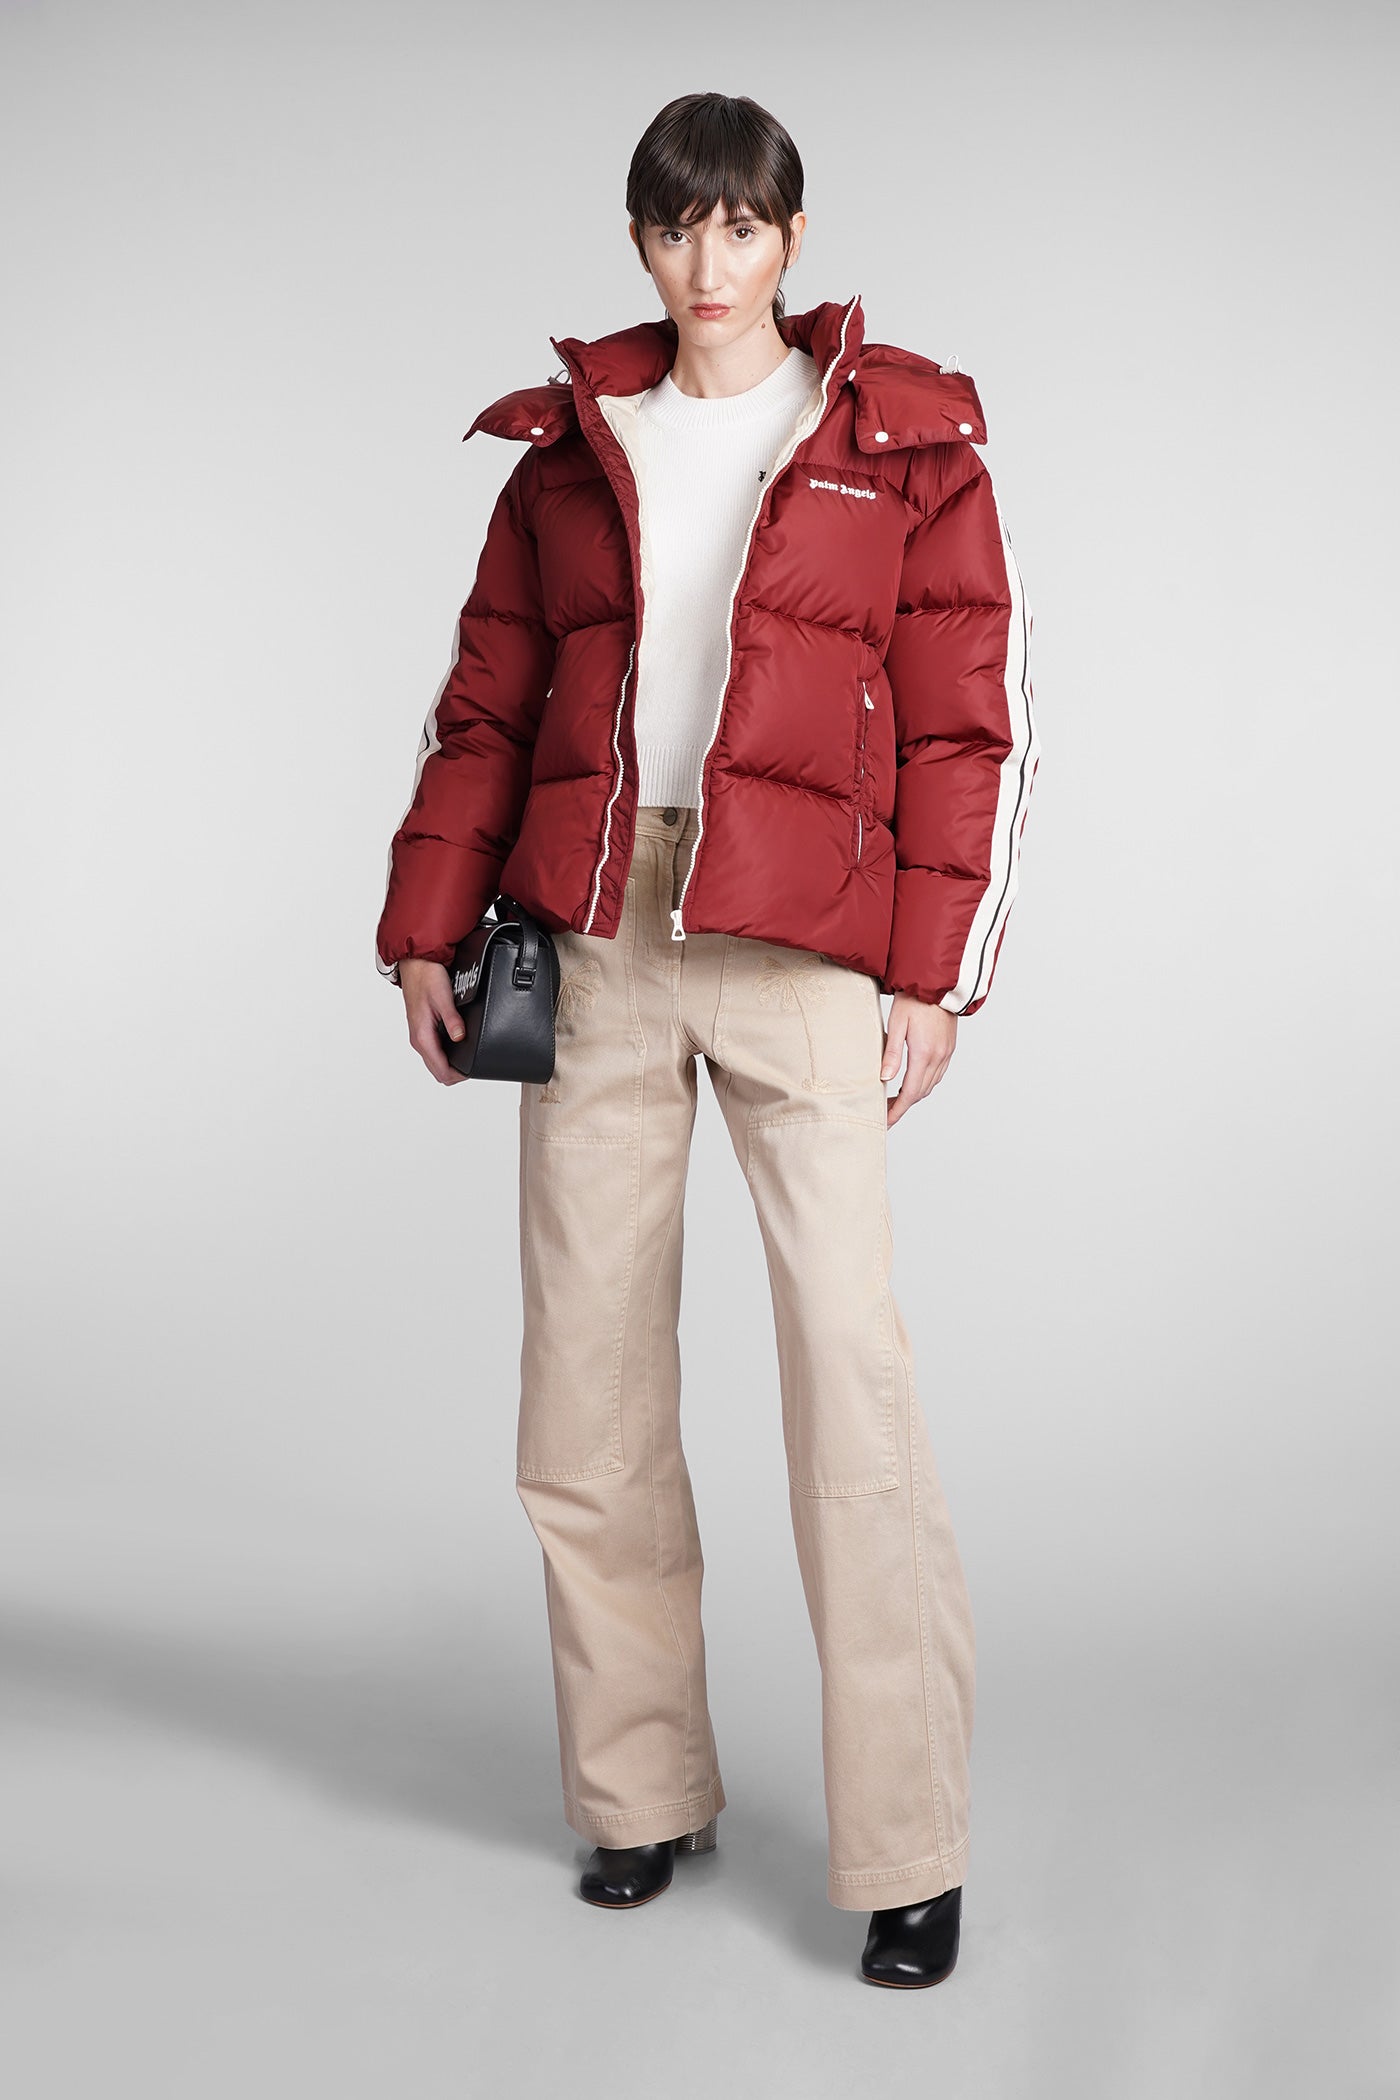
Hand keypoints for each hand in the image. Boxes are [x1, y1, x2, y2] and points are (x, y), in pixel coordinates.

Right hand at [399, 957, 469, 1084]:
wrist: (415, 963)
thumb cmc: (426, 977)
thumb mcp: (443, 998)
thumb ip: (452, 1020)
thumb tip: (460, 1037)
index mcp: (422, 1036)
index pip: (440, 1071)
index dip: (459, 1075)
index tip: (473, 1070)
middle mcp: (419, 1039)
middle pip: (438, 1070)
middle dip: (456, 1072)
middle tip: (474, 1064)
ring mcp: (420, 1035)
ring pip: (436, 1061)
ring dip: (451, 1063)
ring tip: (469, 1056)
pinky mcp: (423, 1029)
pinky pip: (435, 1050)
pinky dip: (447, 1053)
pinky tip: (459, 1044)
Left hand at [880, 992, 956, 1127]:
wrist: (938, 983)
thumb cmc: (914, 999)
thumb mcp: (897, 1024)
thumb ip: (891, 1053)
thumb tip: (883, 1079)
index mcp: (924, 1053)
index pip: (909, 1093)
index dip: (897, 1110)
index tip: (885, 1121)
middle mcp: (938, 1057)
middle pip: (920, 1093)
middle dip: (903, 1105)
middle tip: (885, 1110)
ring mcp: (946, 1053)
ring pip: (930, 1085)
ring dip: (913, 1095)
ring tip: (894, 1098)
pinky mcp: (949, 1047)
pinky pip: (938, 1074)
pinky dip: (924, 1083)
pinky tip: (912, 1081)